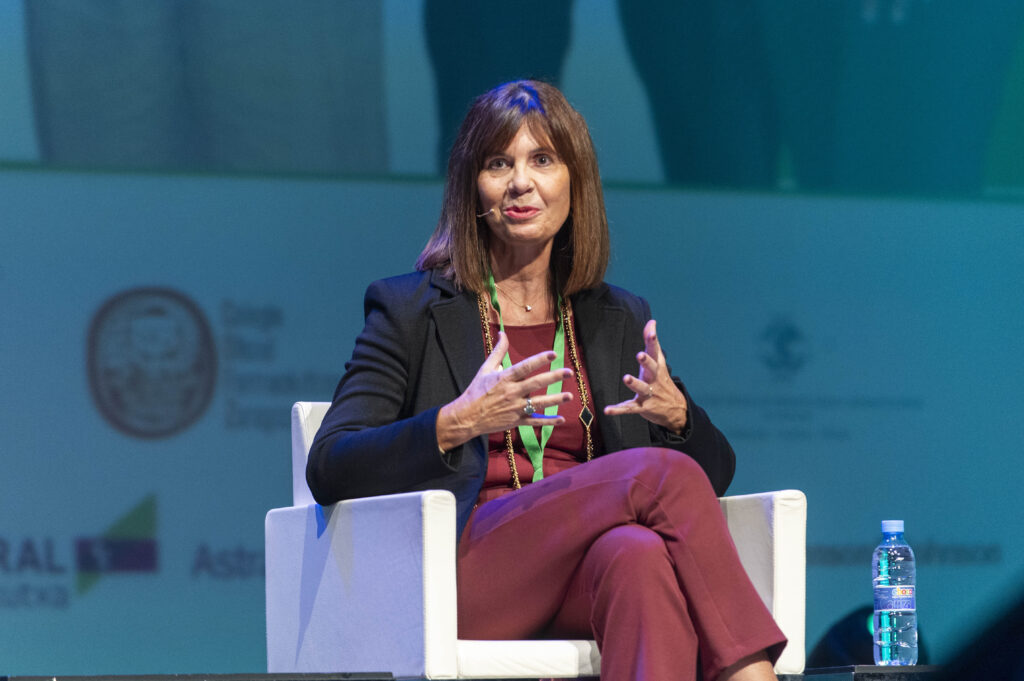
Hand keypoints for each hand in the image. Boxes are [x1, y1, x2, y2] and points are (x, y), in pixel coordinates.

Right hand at [436, 331, 573, 450]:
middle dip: (553, 377)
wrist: (467, 416)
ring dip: (555, 400)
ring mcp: (514, 408)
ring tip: (570, 396)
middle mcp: (511, 393)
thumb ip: (498, 351)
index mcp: (504, 378)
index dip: (539, 360)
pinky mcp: (516, 422)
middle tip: (569, 372)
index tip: (553, 354)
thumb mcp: (486, 368)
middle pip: (535, 383)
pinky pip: (534, 421)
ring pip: (538, 404)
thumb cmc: (477, 390)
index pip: (525, 367)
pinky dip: (547, 421)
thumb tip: (502, 333)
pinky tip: (561, 419)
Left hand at [603, 319, 688, 433]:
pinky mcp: (642, 407)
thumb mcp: (658, 361)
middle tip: (640, 354)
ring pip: (642, 388)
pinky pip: (629, 408)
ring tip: (626, 377)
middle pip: (652, 369)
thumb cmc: (662, 380)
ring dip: (634, 383)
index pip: (656, 352)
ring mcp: (649, 394)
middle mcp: (655, 379)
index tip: (651, 331)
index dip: (653, 341)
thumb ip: (652, 342)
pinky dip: (618, 409)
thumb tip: (652, 321)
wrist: (676, 409)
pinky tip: (607, 409)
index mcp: (658, 367)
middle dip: (647, 362)